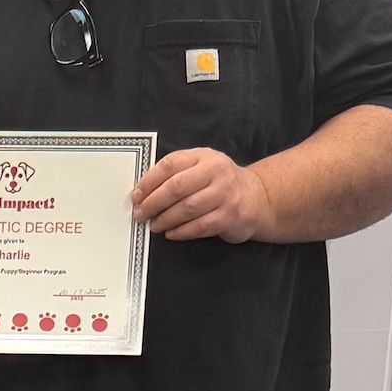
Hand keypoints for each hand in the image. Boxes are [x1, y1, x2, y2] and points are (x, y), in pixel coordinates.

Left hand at [133, 148, 275, 242]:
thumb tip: (142, 192)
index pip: (170, 165)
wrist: (256, 196)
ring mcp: (224, 193)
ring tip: (154, 225)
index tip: (135, 196)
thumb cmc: (218, 183)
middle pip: (176, 187)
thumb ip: (176, 173)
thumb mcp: (200, 167)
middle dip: (153, 203)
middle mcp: (215, 171)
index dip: (149, 181)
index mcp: (203, 156)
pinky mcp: (230, 215)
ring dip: (165, 219)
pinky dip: (182, 232)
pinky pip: (200, 226)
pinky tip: (171, 234)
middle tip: (140, 214)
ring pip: (187, 208)